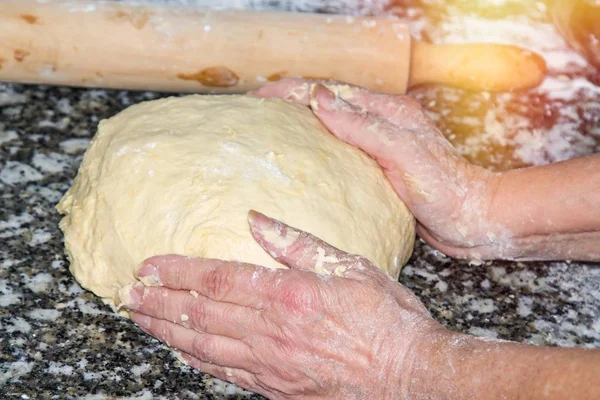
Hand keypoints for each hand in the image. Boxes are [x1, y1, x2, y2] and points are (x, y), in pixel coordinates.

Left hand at [119, 211, 447, 398]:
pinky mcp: (277, 388)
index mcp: (287, 295)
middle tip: (128, 293)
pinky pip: (227, 373)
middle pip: (200, 315)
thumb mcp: (350, 266)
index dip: (178, 272)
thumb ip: (298, 243)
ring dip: (167, 332)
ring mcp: (271, 364)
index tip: (148, 266)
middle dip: (159, 302)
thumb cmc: (386, 319)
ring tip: (140, 320)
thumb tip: (257, 219)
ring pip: (204, 347)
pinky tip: (182, 354)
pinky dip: (198, 361)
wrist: (410, 375)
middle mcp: (270, 332)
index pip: (217, 280)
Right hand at [252, 79, 504, 258]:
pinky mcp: (381, 170)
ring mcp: (381, 146)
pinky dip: (318, 154)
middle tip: (258, 116)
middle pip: (327, 105)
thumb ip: (364, 126)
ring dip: (302, 128)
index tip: (260, 98)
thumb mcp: (404, 154)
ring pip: (332, 129)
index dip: (293, 91)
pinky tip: (304, 168)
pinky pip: (342, 154)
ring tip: (272, 138)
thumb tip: (319, 97)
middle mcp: (383, 124)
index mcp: (388, 112)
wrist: (475, 219)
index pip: (330, 93)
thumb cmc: (447, 189)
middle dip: (292, 105)